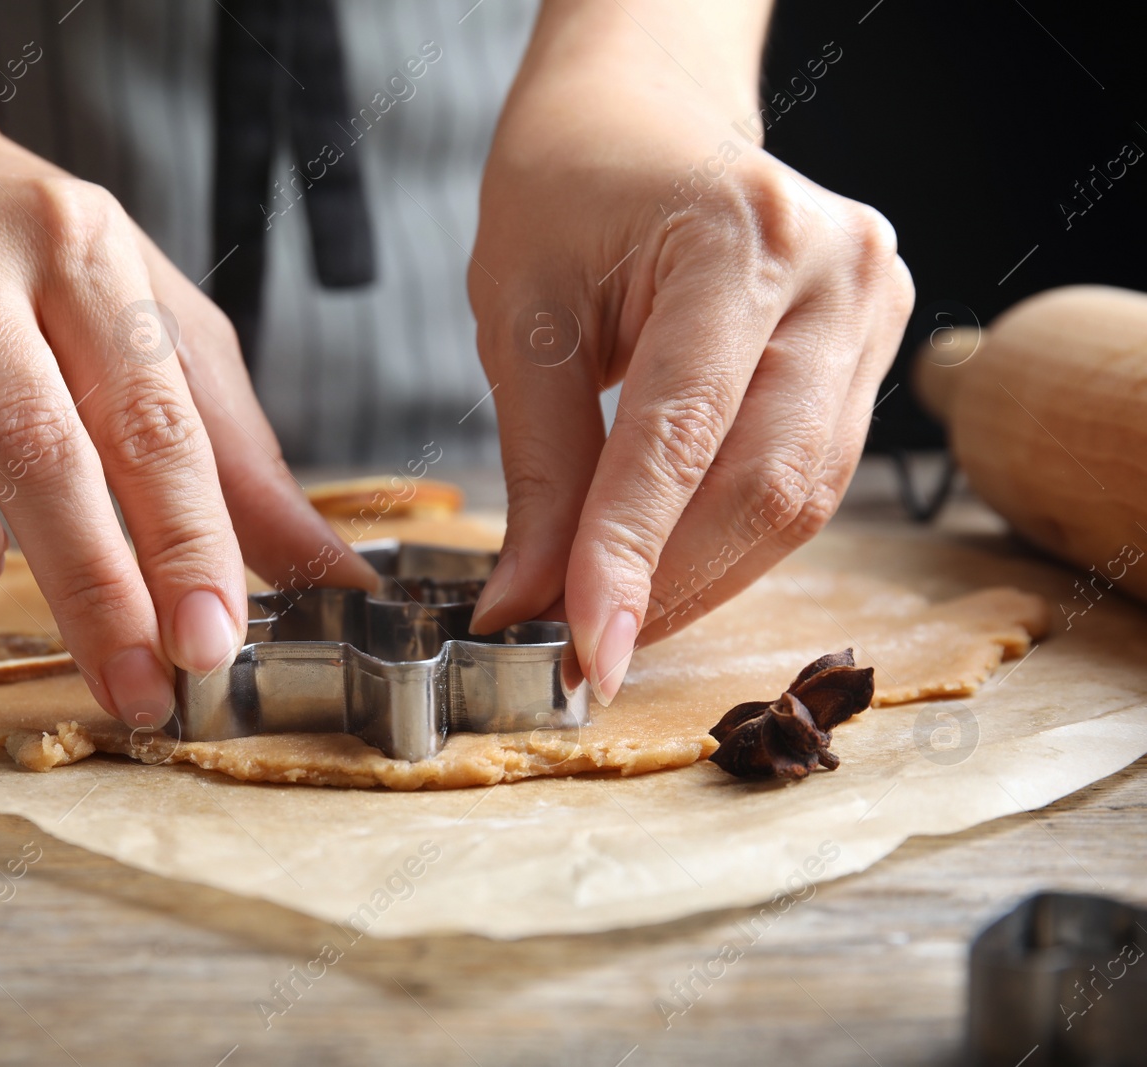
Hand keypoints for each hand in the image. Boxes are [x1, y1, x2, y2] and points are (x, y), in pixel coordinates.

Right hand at [0, 130, 374, 727]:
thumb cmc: (38, 268)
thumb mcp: (157, 326)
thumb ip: (235, 456)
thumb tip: (327, 575)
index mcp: (87, 255)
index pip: (149, 416)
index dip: (185, 539)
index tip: (209, 643)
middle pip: (36, 446)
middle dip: (93, 588)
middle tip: (133, 688)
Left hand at [465, 42, 913, 704]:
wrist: (642, 115)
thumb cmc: (570, 188)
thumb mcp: (522, 314)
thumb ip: (539, 466)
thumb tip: (528, 605)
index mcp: (738, 236)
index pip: (683, 434)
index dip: (629, 560)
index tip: (583, 653)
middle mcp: (836, 270)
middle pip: (768, 483)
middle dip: (672, 587)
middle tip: (587, 654)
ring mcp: (872, 307)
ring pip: (802, 498)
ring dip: (706, 579)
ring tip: (619, 621)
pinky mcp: (873, 347)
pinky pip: (810, 475)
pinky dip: (734, 539)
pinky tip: (672, 569)